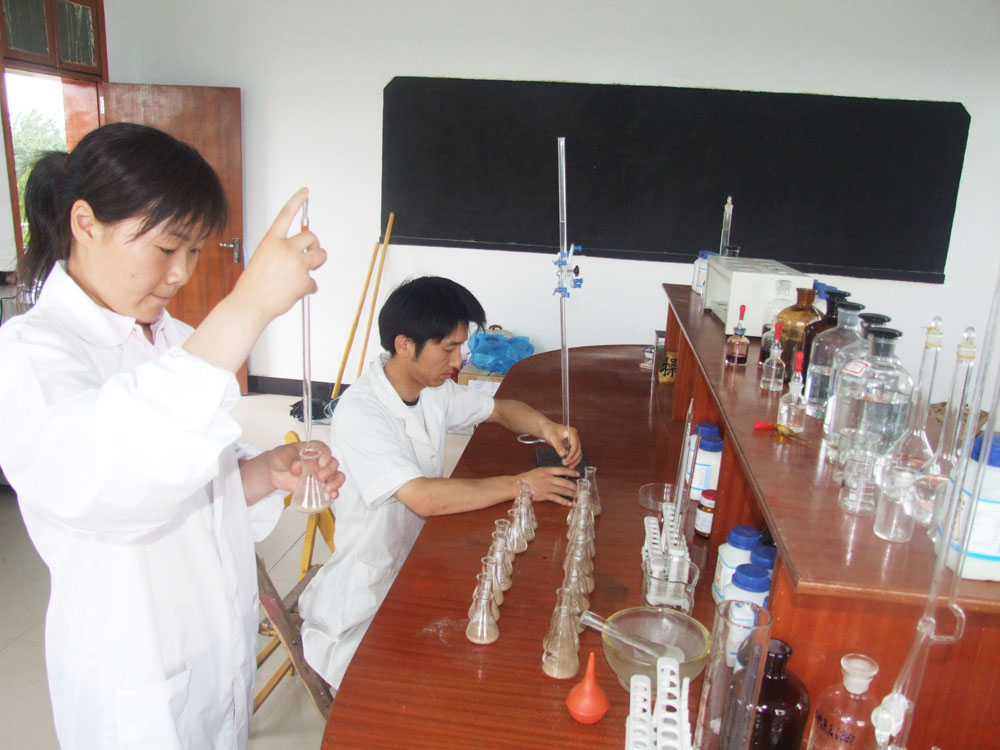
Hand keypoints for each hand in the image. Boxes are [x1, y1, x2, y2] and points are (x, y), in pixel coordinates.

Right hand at [233, 188, 326, 319]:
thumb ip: (278, 252)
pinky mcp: (305, 280)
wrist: (252, 303)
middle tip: (312, 253)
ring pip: (320, 256)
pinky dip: (308, 288)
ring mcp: (297, 264)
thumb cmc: (253, 285)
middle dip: (314, 245)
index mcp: (271, 241)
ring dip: (317, 261)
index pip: (285, 215)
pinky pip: (314, 282)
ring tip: (308, 271)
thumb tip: (295, 255)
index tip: (304, 192)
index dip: (296, 201)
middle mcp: (285, 248)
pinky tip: (296, 292)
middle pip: (311, 237)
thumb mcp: (261, 259)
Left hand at [267, 441, 344, 498]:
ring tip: (329, 488)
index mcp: (313, 450)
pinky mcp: (318, 486)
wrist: (273, 472)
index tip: (321, 463)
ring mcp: (320, 474)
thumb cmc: (280, 458)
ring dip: (336, 482)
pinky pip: (331, 488)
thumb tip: (298, 466)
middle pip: (333, 463)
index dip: (326, 456)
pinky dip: (334, 492)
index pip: (325, 450)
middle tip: (320, 477)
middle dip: (330, 471)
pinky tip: (332, 495)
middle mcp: (319, 461)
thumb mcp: (283, 455)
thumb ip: (290, 460)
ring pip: (336, 476)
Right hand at [516, 466, 579, 505]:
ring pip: (563, 490)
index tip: (578, 474)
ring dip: (572, 494)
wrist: (518, 485)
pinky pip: (557, 499)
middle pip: (565, 482)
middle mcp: (548, 478)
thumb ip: (548, 473)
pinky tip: (570, 504)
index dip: (571, 472)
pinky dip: (564, 501)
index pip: (562, 470)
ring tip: (578, 496)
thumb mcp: (538, 471)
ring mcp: (547, 487)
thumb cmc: (527, 478)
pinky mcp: (545, 495)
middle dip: (574, 486)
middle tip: (581, 489)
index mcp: (547, 470)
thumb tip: (558, 475)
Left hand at [539, 420, 582, 468]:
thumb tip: (563, 455)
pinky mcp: (571, 445)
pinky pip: (575, 453)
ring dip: (575, 460)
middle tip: (566, 464)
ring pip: (578, 452)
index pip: (575, 445)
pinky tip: (570, 464)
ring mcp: (574, 441)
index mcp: (572, 432)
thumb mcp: (552, 438)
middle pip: (578, 449)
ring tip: (569, 466)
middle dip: (573, 458)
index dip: (572, 453)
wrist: (546, 429)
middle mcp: (575, 436)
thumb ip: (558, 446)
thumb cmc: (549, 430)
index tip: (567, 460)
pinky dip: (573, 459)